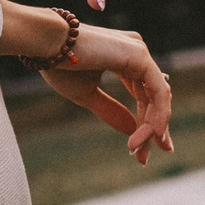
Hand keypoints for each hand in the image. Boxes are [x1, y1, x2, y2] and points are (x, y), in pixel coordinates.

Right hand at [49, 25, 173, 164]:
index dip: (147, 122)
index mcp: (125, 59)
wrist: (45, 45)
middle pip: (155, 98)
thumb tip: (131, 131)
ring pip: (159, 98)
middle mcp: (137, 52)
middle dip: (152, 130)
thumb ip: (110, 110)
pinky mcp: (140, 55)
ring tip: (138, 151)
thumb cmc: (59, 66)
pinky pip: (157, 91)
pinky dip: (156, 115)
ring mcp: (140, 52)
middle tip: (143, 159)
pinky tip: (149, 134)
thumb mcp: (86, 96)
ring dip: (151, 128)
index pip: (145, 95)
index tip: (142, 150)